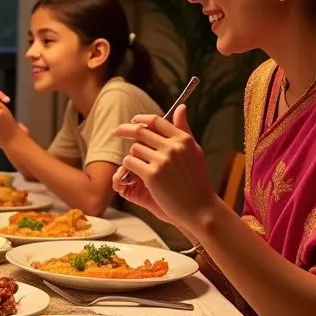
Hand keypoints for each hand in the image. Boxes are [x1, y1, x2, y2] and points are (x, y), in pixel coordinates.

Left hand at [112, 106, 217, 231]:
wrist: (200, 208)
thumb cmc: (197, 181)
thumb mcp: (194, 151)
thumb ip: (184, 129)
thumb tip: (181, 107)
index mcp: (183, 139)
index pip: (156, 120)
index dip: (141, 119)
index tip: (133, 121)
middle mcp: (173, 147)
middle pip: (140, 131)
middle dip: (125, 130)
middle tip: (115, 133)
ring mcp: (162, 161)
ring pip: (134, 149)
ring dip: (132, 156)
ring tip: (140, 166)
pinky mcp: (152, 175)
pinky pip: (130, 163)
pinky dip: (128, 167)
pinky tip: (136, 174)